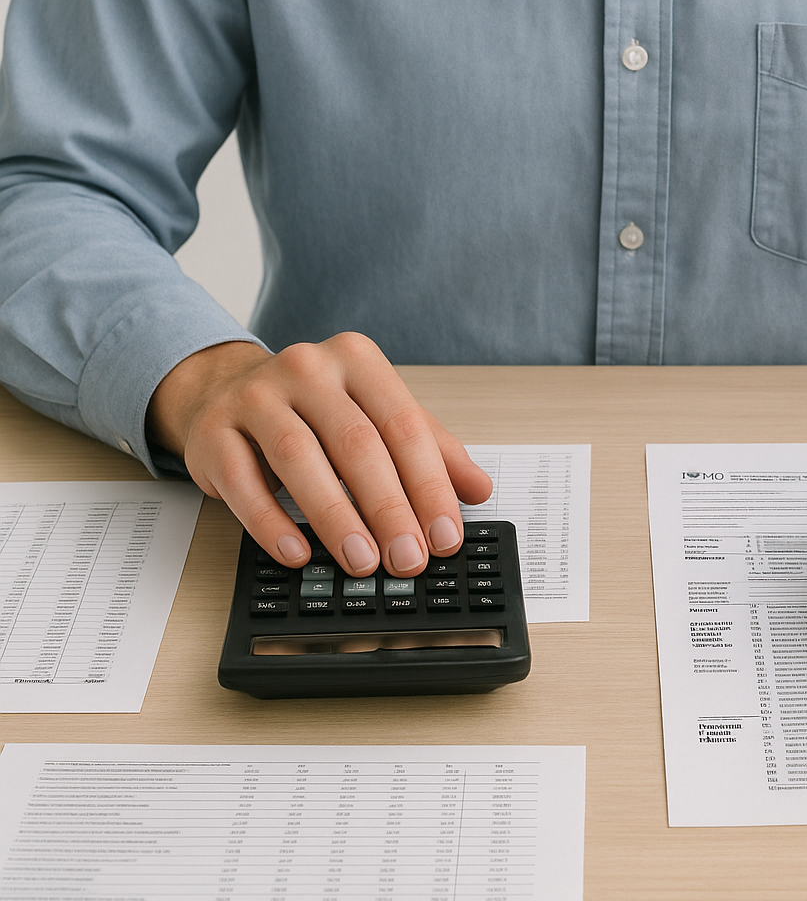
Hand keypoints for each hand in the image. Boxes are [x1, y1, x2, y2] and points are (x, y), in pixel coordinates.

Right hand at [147, 333, 492, 577]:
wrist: (224, 390)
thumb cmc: (315, 408)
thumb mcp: (377, 415)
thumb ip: (431, 449)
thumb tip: (478, 490)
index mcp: (357, 360)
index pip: (404, 425)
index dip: (429, 485)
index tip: (445, 536)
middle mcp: (306, 369)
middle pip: (356, 444)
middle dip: (388, 508)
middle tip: (408, 558)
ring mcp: (254, 397)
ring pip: (300, 459)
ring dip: (336, 518)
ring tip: (363, 561)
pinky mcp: (212, 433)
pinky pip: (244, 482)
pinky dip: (271, 523)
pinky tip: (297, 553)